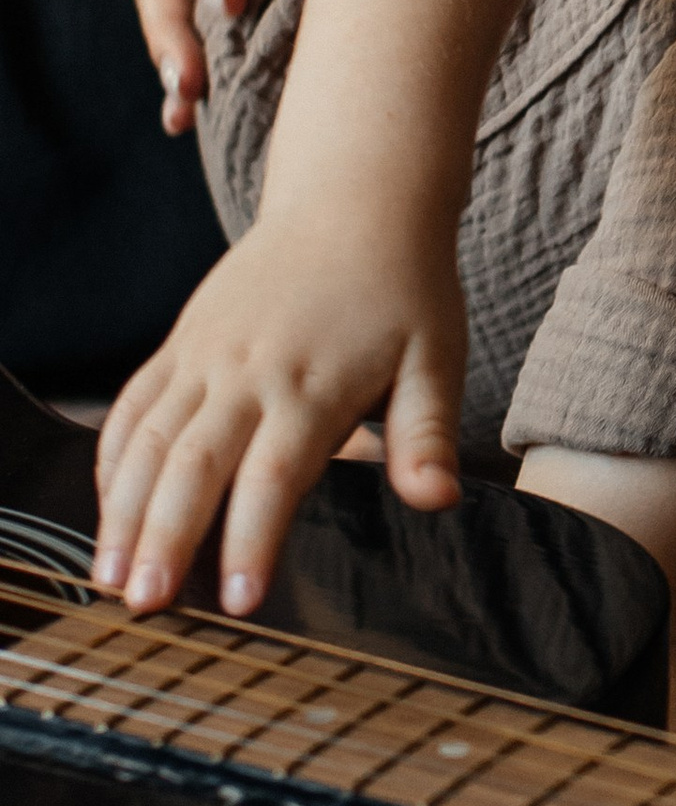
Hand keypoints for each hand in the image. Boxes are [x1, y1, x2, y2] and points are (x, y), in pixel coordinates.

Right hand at [92, 217, 463, 617]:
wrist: (356, 199)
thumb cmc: (404, 288)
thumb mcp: (437, 357)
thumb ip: (428, 433)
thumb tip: (438, 499)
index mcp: (312, 384)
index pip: (273, 477)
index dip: (251, 541)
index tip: (239, 602)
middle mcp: (247, 371)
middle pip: (193, 466)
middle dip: (165, 541)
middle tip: (144, 606)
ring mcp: (206, 354)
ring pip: (148, 440)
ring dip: (123, 510)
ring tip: (109, 576)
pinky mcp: (183, 341)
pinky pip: (133, 403)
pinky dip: (113, 456)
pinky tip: (107, 507)